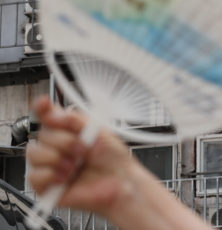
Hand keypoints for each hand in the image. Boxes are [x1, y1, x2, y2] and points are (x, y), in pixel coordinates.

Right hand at [27, 97, 137, 215]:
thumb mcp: (97, 129)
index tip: (44, 104)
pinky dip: (51, 175)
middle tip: (83, 150)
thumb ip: (73, 119)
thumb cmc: (112, 157)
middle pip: (42, 134)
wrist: (120, 181)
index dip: (41, 108)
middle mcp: (56, 146)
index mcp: (67, 129)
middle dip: (65, 141)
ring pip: (33, 154)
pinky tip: (66, 177)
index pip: (46, 114)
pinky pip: (33, 176)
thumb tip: (52, 114)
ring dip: (57, 158)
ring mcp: (50, 166)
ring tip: (75, 166)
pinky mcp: (46, 187)